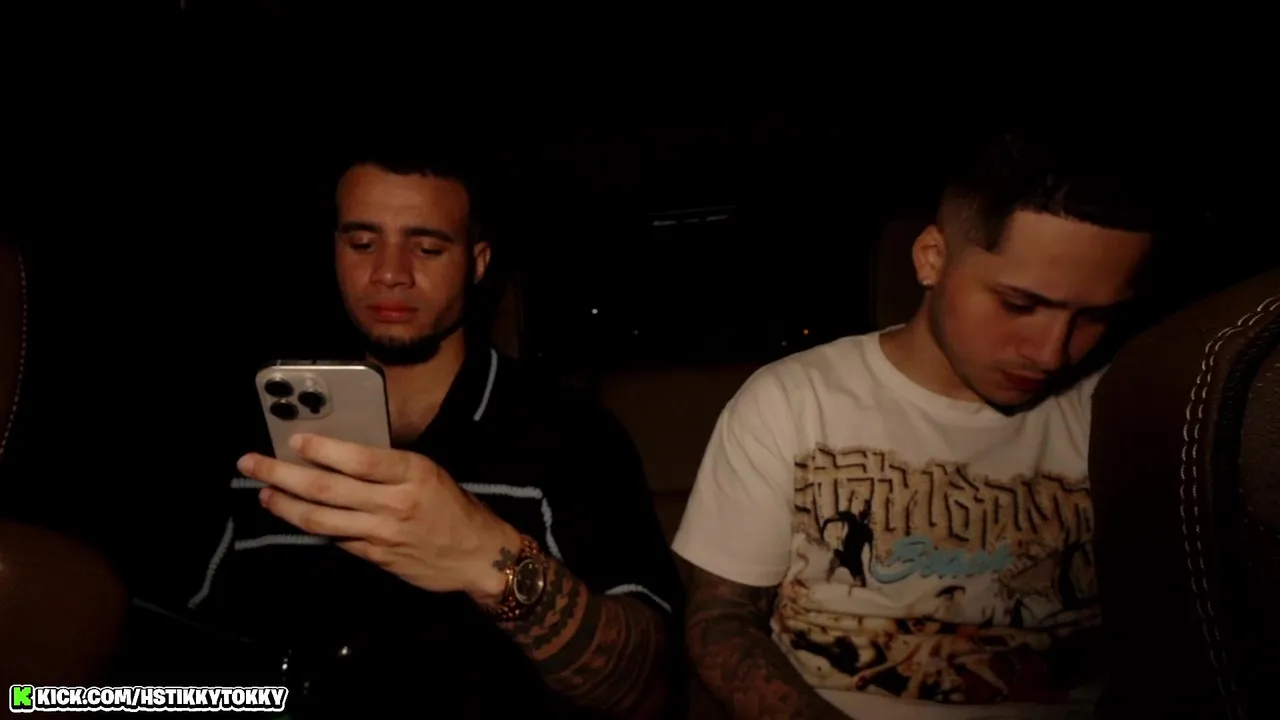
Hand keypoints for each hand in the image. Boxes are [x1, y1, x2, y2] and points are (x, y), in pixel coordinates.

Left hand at [236, 434, 520, 602]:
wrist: (478, 556)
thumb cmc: (453, 507)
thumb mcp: (429, 473)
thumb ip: (388, 467)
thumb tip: (338, 456)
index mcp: (412, 473)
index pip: (359, 459)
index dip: (322, 449)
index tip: (293, 440)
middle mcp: (394, 503)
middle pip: (327, 489)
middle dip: (282, 475)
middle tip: (251, 464)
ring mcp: (382, 534)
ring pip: (321, 519)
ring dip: (285, 506)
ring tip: (264, 494)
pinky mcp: (376, 557)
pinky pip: (336, 540)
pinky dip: (312, 526)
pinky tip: (294, 517)